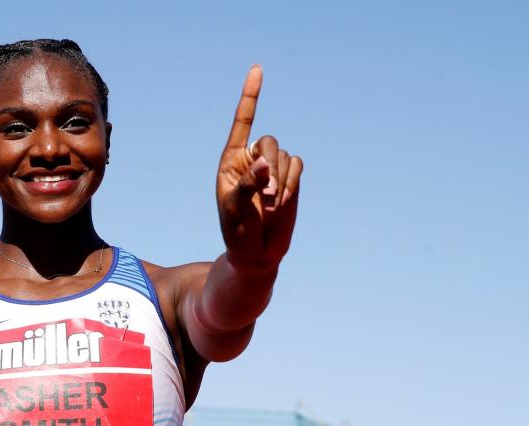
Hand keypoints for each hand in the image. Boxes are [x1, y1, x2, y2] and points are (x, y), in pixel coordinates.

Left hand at [216, 65, 302, 274]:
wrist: (257, 253)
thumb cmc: (237, 230)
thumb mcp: (235, 208)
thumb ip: (248, 182)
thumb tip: (266, 162)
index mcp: (231, 160)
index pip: (242, 122)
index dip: (250, 96)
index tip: (258, 69)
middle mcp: (252, 159)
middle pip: (270, 140)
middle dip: (272, 165)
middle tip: (269, 196)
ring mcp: (272, 167)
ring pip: (286, 155)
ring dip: (283, 181)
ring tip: (272, 205)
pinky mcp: (290, 177)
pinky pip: (298, 165)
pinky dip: (293, 181)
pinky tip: (284, 200)